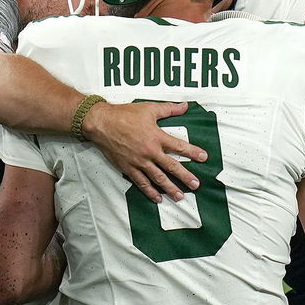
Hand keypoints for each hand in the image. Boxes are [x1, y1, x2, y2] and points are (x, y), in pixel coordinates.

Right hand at [81, 101, 207, 202]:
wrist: (101, 123)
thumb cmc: (124, 114)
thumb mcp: (148, 108)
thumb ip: (169, 109)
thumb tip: (185, 106)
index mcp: (156, 137)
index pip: (179, 146)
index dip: (192, 152)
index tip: (204, 158)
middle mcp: (150, 152)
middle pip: (171, 167)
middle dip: (185, 177)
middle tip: (196, 185)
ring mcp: (139, 162)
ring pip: (158, 178)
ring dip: (170, 188)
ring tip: (180, 196)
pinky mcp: (128, 168)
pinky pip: (141, 183)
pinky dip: (150, 191)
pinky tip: (157, 198)